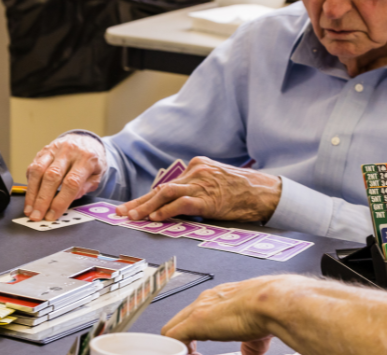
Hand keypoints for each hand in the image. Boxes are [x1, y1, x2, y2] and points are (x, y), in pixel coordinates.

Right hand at [24, 133, 107, 221]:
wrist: (85, 140)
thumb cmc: (91, 160)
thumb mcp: (98, 174)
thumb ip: (86, 187)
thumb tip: (72, 198)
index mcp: (86, 158)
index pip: (71, 182)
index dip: (60, 201)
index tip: (53, 214)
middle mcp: (68, 151)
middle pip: (52, 176)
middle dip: (43, 199)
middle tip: (37, 215)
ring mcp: (54, 149)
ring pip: (38, 171)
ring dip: (32, 193)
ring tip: (30, 209)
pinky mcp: (43, 151)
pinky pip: (33, 167)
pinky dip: (30, 184)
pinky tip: (30, 196)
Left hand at [117, 157, 281, 221]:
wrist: (264, 192)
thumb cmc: (243, 192)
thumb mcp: (217, 183)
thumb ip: (198, 190)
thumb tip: (177, 206)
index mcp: (196, 167)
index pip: (167, 185)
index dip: (147, 197)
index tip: (131, 206)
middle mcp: (195, 172)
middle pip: (161, 189)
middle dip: (139, 202)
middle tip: (122, 213)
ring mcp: (201, 184)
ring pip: (166, 194)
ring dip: (147, 207)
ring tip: (133, 217)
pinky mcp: (208, 198)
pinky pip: (182, 203)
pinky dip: (167, 211)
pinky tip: (155, 219)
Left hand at [162, 276, 284, 350]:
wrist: (271, 303)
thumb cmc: (269, 310)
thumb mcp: (256, 332)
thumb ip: (249, 345)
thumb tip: (249, 354)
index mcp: (219, 300)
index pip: (194, 316)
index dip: (192, 336)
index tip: (196, 350)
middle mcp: (205, 301)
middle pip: (178, 322)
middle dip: (180, 341)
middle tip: (190, 354)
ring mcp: (198, 310)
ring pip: (171, 330)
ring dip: (176, 347)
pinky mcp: (195, 321)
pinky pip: (172, 337)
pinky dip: (175, 350)